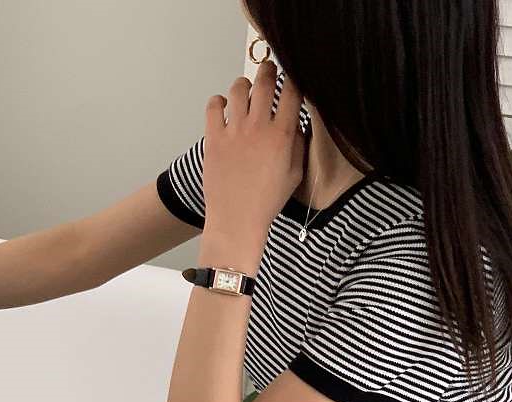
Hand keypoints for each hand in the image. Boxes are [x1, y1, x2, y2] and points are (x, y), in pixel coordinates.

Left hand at [203, 60, 304, 240]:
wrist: (236, 220)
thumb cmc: (266, 202)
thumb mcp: (294, 175)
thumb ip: (298, 145)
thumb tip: (297, 123)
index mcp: (281, 135)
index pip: (292, 91)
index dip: (294, 79)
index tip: (293, 80)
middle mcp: (258, 128)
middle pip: (265, 80)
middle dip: (268, 70)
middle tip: (269, 71)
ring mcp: (234, 131)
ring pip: (239, 88)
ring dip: (244, 85)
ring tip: (246, 92)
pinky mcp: (213, 138)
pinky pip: (213, 106)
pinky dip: (219, 101)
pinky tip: (224, 107)